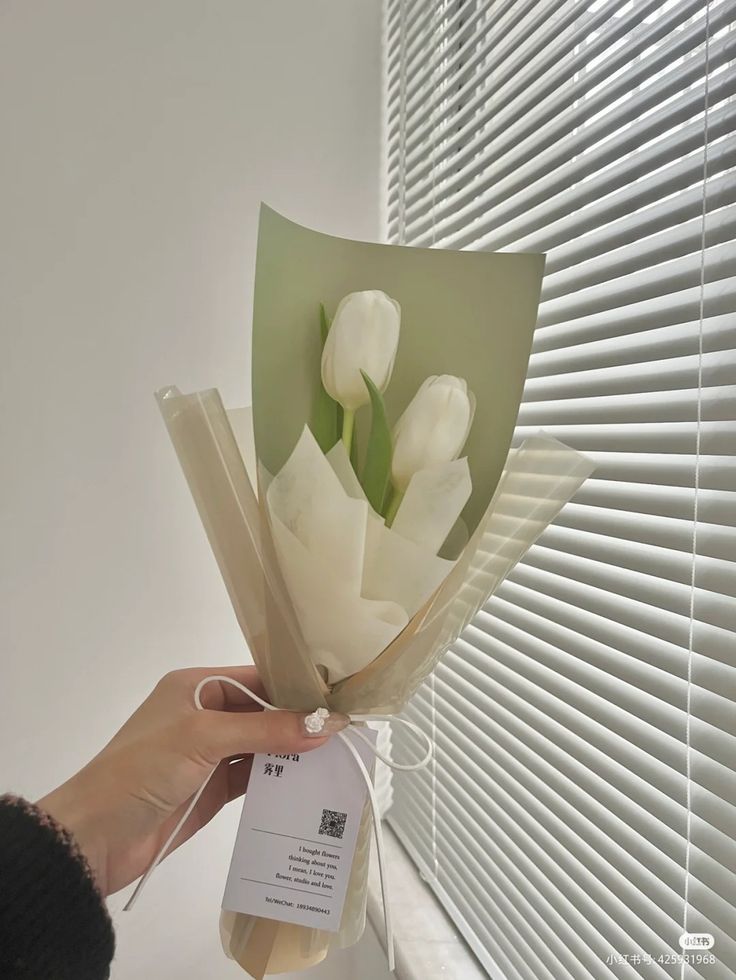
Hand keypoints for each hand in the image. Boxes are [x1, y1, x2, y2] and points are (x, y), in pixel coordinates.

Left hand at [37, 666, 347, 895]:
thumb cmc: (142, 769)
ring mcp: (211, 753)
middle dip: (302, 720)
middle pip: (265, 712)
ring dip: (296, 751)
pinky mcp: (215, 788)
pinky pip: (257, 776)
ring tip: (342, 753)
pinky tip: (313, 781)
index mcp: (197, 687)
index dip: (296, 687)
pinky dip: (282, 778)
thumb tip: (327, 724)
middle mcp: (206, 714)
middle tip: (349, 727)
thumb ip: (267, 730)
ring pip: (265, 745)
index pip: (258, 678)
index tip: (339, 696)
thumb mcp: (204, 738)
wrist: (96, 837)